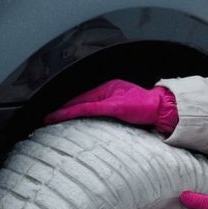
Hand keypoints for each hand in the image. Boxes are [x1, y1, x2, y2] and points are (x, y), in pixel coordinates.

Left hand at [44, 80, 177, 131]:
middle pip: (78, 99)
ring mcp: (109, 96)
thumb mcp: (124, 108)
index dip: (67, 106)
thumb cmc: (147, 109)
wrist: (162, 107)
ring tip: (47, 119)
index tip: (54, 114)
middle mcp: (106, 89)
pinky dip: (73, 112)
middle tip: (45, 118)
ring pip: (79, 102)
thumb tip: (99, 120)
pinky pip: (88, 108)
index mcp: (109, 89)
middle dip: (60, 108)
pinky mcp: (113, 105)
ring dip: (62, 112)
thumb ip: (111, 111)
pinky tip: (61, 116)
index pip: (83, 98)